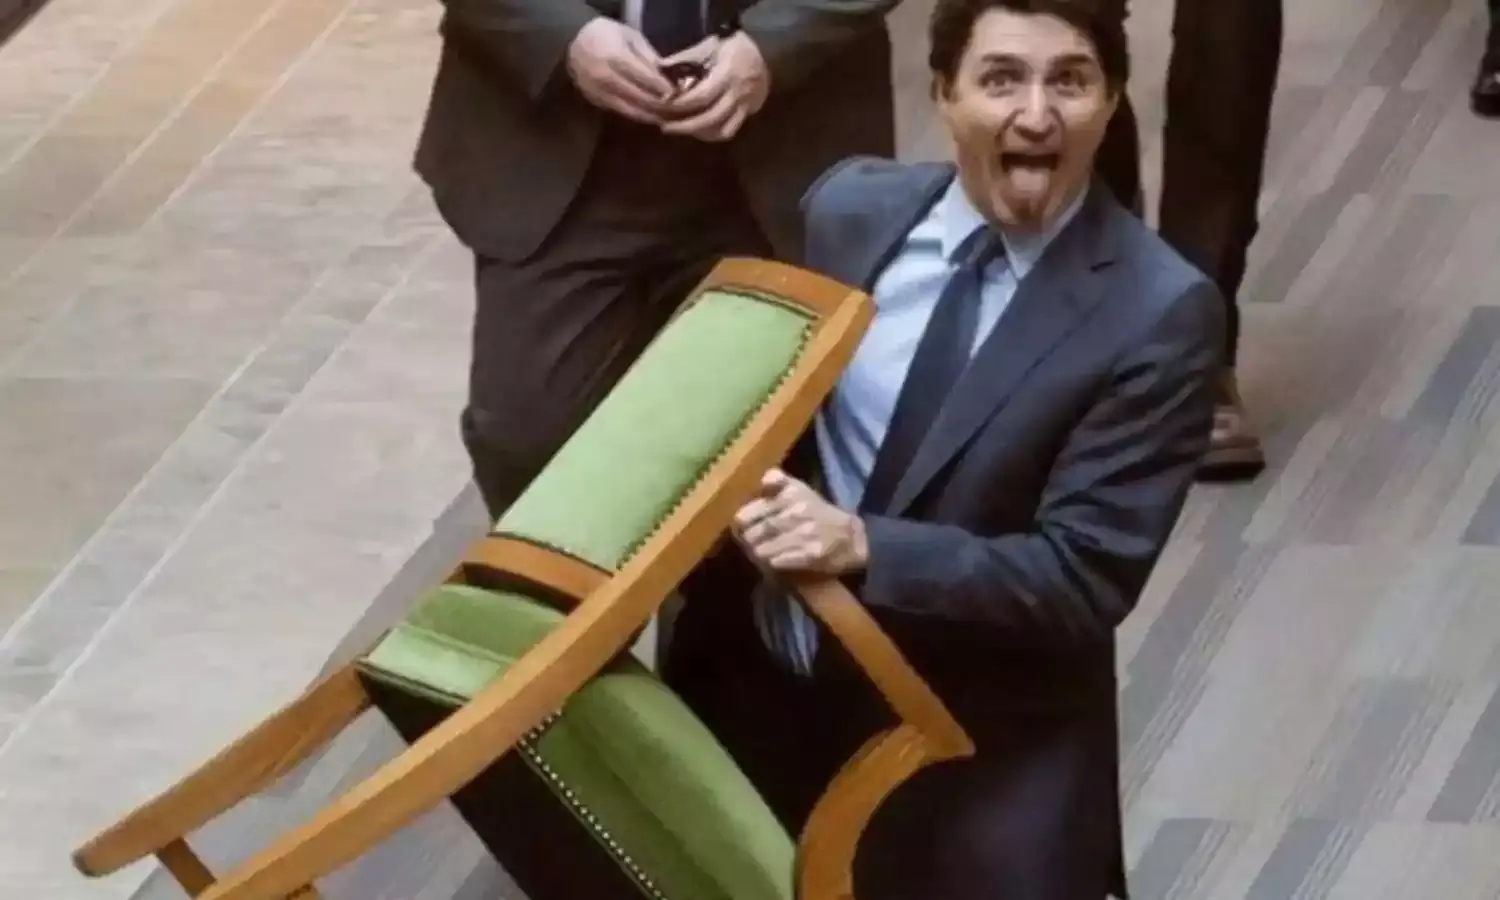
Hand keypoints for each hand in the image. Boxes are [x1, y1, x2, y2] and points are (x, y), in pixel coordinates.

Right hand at [565, 18, 673, 123]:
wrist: (572, 41)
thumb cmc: (606, 34)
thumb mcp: (630, 36)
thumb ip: (649, 56)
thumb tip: (669, 75)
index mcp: (617, 57)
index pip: (647, 79)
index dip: (666, 89)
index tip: (680, 94)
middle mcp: (607, 77)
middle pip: (641, 98)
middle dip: (661, 105)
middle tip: (677, 109)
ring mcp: (599, 92)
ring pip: (631, 110)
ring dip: (651, 115)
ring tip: (667, 117)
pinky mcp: (596, 101)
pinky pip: (621, 111)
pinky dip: (637, 115)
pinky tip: (650, 115)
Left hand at [660, 32, 769, 140]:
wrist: (766, 51)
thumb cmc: (733, 46)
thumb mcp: (709, 46)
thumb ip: (686, 58)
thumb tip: (660, 68)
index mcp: (726, 75)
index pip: (700, 97)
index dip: (680, 104)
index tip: (664, 106)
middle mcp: (737, 94)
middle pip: (709, 118)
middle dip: (685, 126)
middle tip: (666, 127)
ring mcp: (745, 106)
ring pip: (722, 129)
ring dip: (700, 133)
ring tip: (682, 130)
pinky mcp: (748, 112)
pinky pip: (731, 129)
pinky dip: (714, 133)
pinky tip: (700, 131)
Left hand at [733, 469, 867, 574]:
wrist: (851, 537)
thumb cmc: (818, 512)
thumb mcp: (800, 489)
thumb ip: (778, 480)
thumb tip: (763, 478)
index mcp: (791, 494)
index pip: (750, 512)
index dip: (741, 522)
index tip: (741, 526)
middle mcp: (796, 511)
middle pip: (753, 533)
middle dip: (749, 540)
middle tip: (751, 542)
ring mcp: (803, 534)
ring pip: (762, 549)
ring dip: (759, 553)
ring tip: (762, 552)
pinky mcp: (809, 554)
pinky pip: (776, 561)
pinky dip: (772, 563)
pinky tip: (776, 560)